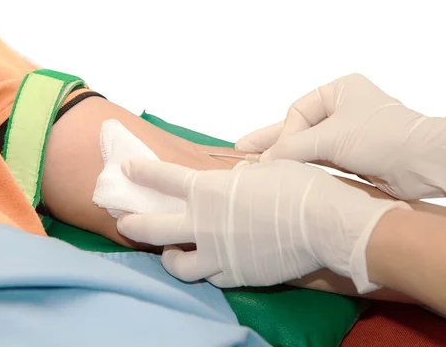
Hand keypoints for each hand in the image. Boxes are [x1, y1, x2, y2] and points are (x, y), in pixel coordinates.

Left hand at [117, 159, 407, 292]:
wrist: (322, 222)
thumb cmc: (296, 186)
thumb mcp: (263, 170)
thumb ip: (239, 178)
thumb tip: (234, 180)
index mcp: (208, 189)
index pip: (163, 179)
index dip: (141, 172)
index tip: (127, 170)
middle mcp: (204, 223)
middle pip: (154, 227)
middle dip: (133, 223)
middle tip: (123, 222)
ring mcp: (218, 253)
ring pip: (178, 264)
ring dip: (167, 258)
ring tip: (168, 254)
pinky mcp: (236, 274)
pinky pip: (211, 276)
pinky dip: (205, 270)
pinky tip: (207, 265)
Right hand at [236, 73, 445, 221]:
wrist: (425, 162)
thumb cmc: (381, 137)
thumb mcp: (331, 138)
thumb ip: (293, 148)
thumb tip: (263, 161)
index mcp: (340, 90)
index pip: (298, 112)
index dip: (285, 134)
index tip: (278, 155)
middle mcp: (343, 108)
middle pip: (299, 128)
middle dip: (272, 141)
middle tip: (240, 150)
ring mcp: (349, 133)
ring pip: (308, 146)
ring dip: (286, 157)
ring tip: (251, 164)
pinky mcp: (354, 157)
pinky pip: (320, 161)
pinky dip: (303, 168)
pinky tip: (282, 175)